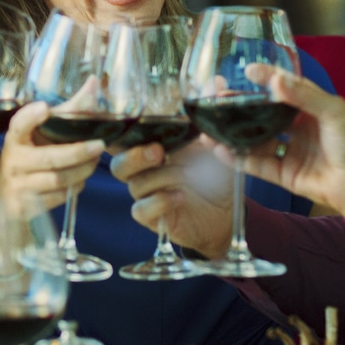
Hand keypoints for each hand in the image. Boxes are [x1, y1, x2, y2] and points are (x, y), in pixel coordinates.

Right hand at [0, 100, 104, 211]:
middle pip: (50, 157)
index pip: (19, 125)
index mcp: (15, 139)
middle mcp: (13, 162)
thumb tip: (95, 82)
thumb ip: (69, 110)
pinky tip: (80, 180)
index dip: (30, 117)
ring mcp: (18, 186)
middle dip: (78, 151)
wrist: (0, 201)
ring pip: (58, 180)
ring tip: (94, 162)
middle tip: (100, 144)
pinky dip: (75, 188)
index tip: (45, 108)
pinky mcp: (25, 207)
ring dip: (82, 170)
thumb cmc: (28, 158)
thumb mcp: (41, 134)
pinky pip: (58, 197)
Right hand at [111, 140, 234, 258]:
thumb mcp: (219, 155)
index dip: (121, 135)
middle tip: (157, 151)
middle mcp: (147, 172)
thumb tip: (206, 136)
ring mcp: (148, 196)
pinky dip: (159, 201)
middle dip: (134, 157)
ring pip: (135, 185)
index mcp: (156, 149)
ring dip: (160, 178)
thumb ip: (213, 143)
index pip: (126, 140)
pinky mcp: (152, 218)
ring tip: (186, 176)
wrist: (225, 215)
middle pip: (119, 164)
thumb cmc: (217, 179)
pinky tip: (180, 197)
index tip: (134, 126)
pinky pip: (140, 210)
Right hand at [204, 63, 344, 214]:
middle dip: (242, 108)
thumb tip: (275, 80)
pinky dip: (238, 158)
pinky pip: (257, 164)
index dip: (266, 80)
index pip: (284, 89)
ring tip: (211, 127)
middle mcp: (299, 129)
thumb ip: (303, 95)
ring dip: (234, 134)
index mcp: (313, 109)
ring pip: (256, 141)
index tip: (246, 71)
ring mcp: (290, 152)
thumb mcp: (333, 111)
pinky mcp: (284, 175)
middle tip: (220, 99)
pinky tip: (220, 150)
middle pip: (264, 115)